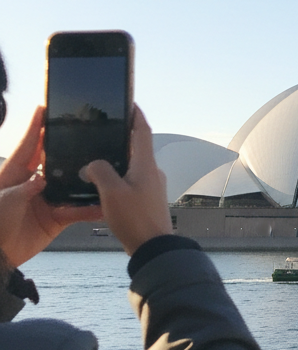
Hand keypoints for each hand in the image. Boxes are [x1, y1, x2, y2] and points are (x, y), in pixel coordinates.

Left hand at [0, 107, 102, 267]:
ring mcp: (46, 200)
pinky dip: (89, 210)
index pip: (28, 145)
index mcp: (15, 174)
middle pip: (54, 161)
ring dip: (85, 180)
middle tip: (87, 133)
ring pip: (70, 185)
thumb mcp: (5, 200)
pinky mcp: (55, 219)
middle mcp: (33, 183)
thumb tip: (44, 178)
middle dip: (69, 148)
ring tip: (105, 167)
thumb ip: (25, 188)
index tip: (45, 108)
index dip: (36, 127)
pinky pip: (76, 211)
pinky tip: (104, 205)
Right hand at [82, 107, 172, 255]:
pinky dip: (118, 178)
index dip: (135, 115)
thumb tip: (92, 165)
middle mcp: (152, 172)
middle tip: (103, 132)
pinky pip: (131, 182)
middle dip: (121, 138)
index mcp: (146, 164)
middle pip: (137, 148)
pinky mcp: (148, 200)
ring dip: (118, 160)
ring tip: (96, 157)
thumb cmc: (135, 218)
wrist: (153, 248)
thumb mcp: (111, 191)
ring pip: (133, 166)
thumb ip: (100, 171)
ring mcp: (152, 186)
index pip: (142, 131)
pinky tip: (102, 184)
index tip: (128, 102)